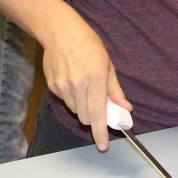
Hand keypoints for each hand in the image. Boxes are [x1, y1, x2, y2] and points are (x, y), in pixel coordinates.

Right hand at [40, 12, 127, 150]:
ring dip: (82, 105)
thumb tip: (125, 108)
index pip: (98, 113)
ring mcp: (62, 86)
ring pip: (75, 110)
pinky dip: (71, 97)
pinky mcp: (52, 86)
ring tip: (83, 85)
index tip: (102, 146)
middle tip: (97, 102)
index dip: (100, 132)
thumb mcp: (107, 63)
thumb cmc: (87, 44)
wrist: (59, 31)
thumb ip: (115, 89)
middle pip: (86, 117)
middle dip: (93, 116)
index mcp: (95, 78)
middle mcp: (78, 85)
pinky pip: (65, 101)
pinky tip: (71, 79)